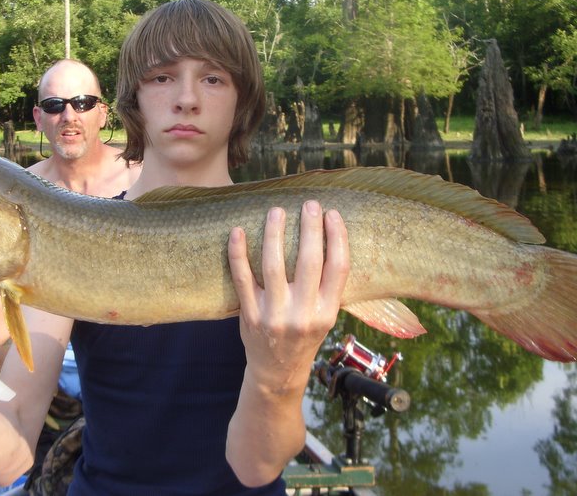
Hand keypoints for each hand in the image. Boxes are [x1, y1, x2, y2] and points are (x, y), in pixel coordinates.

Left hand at [228, 200, 349, 392]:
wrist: (277, 371)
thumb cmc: (304, 336)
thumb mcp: (326, 316)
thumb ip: (328, 286)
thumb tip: (328, 237)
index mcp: (327, 312)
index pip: (338, 267)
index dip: (337, 237)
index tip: (333, 214)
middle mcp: (303, 313)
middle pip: (310, 262)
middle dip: (310, 228)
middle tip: (309, 204)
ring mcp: (274, 314)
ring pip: (274, 266)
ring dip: (275, 234)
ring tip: (276, 211)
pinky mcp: (249, 314)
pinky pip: (243, 278)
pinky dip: (238, 253)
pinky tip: (237, 231)